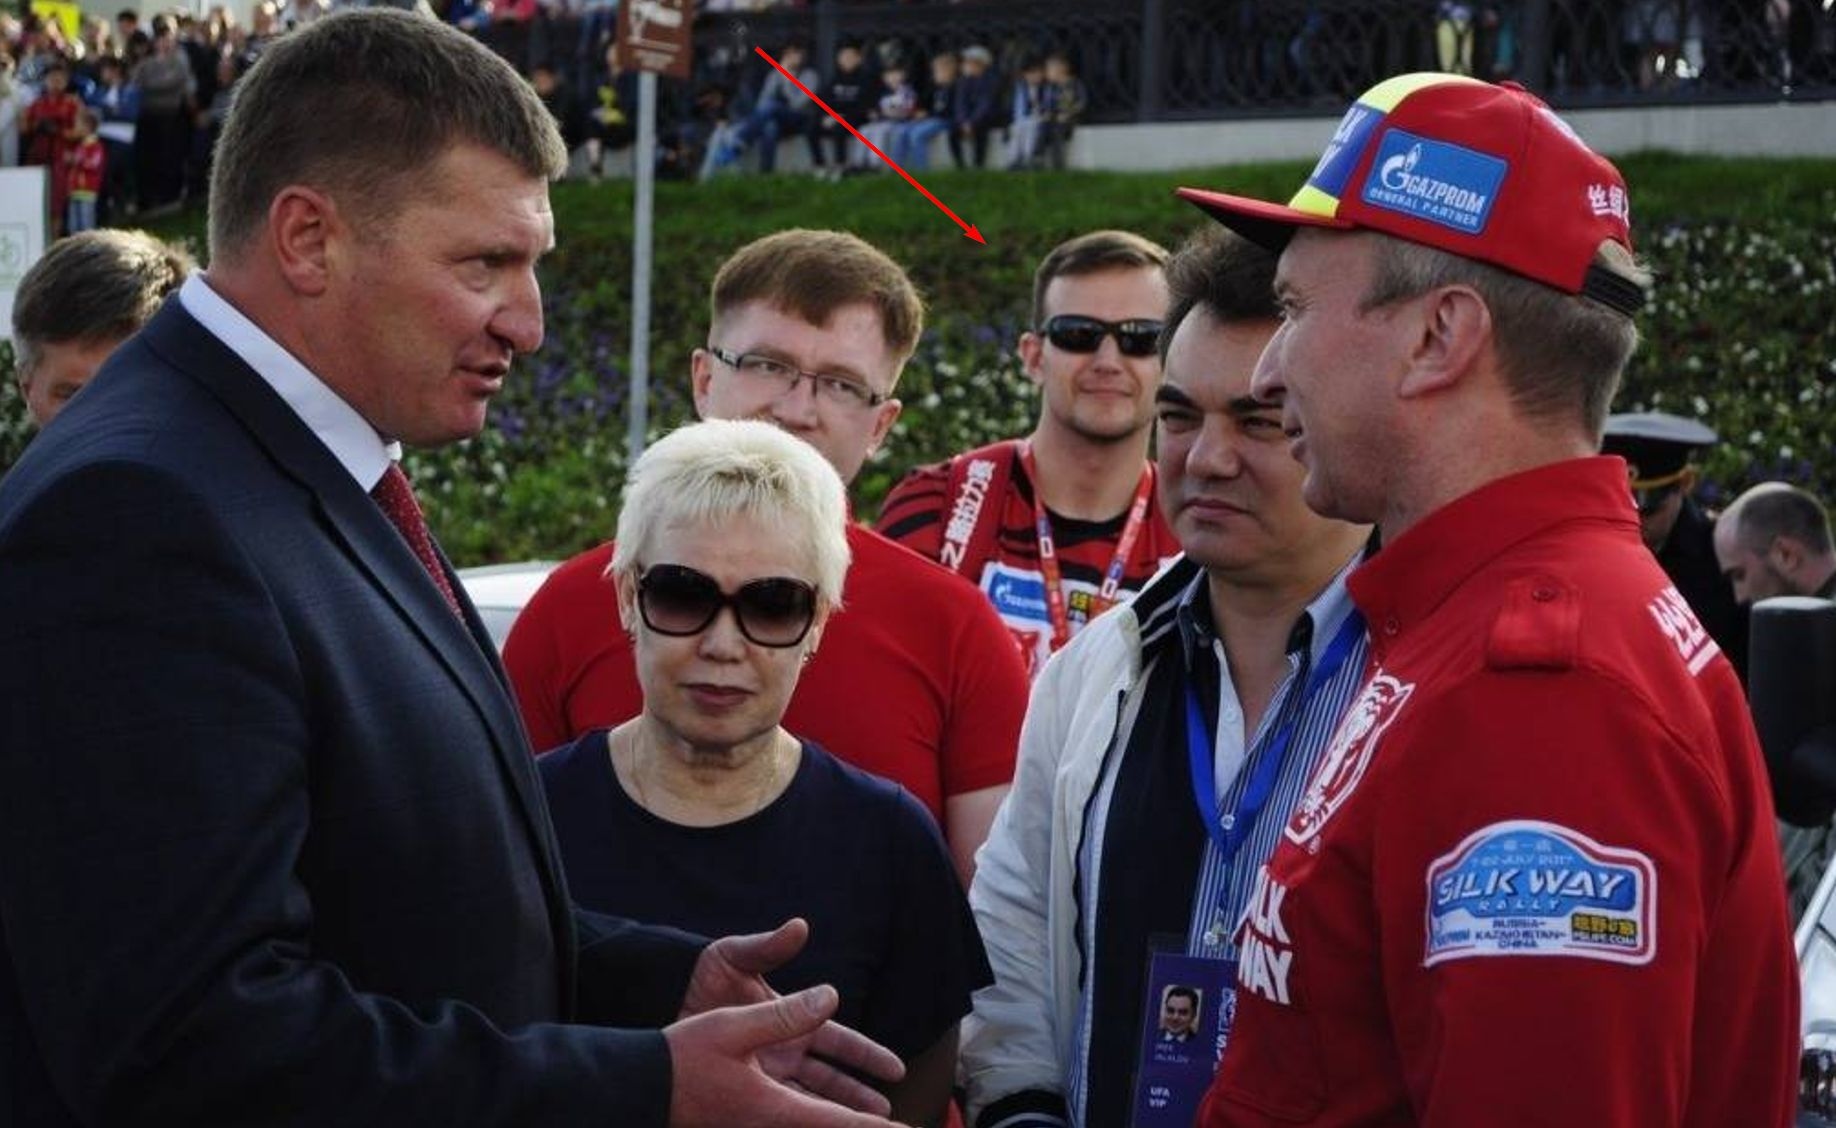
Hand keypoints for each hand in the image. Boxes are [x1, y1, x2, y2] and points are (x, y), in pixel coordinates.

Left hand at [680, 919, 902, 1113]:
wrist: (658, 1000)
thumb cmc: (699, 977)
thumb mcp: (734, 957)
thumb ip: (768, 946)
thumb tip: (800, 926)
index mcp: (790, 1019)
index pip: (839, 1041)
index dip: (867, 1055)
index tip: (896, 1069)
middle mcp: (784, 1049)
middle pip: (831, 1078)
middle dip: (859, 1096)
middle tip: (887, 1113)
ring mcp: (764, 1073)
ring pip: (808, 1100)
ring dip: (835, 1113)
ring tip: (864, 1127)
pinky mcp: (742, 1091)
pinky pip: (777, 1110)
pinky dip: (799, 1120)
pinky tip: (815, 1127)